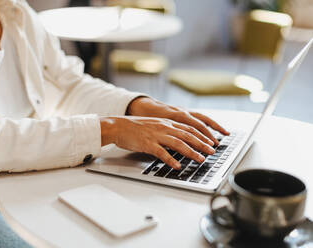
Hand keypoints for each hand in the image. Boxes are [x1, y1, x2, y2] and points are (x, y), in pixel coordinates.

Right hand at [100, 116, 215, 169]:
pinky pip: (162, 153)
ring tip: (200, 159)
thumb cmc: (134, 127)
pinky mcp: (148, 144)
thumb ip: (167, 131)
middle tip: (212, 152)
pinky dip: (171, 160)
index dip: (202, 136)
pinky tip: (177, 166)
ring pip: (178, 143)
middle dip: (202, 144)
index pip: (189, 128)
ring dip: (191, 152)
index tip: (211, 143)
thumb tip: (179, 139)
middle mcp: (164, 127)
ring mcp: (156, 135)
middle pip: (188, 135)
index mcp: (167, 123)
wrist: (118, 126)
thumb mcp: (154, 125)